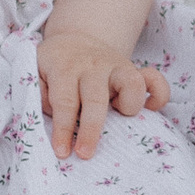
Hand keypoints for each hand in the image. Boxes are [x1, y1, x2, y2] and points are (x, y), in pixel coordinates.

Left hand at [39, 25, 168, 161]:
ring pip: (133, 85)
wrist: (75, 40)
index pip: (65, 100)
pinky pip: (156, 81)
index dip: (63, 128)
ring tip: (119, 119)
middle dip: (91, 130)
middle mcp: (94, 65)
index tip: (62, 152)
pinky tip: (150, 110)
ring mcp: (118, 66)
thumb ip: (39, 92)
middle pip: (96, 99)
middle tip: (85, 154)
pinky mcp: (136, 70)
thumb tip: (51, 112)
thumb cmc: (54, 66)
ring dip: (129, 107)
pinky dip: (159, 96)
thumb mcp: (35, 71)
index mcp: (66, 67)